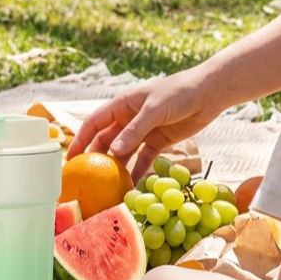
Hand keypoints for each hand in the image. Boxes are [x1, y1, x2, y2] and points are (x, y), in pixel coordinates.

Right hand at [68, 66, 224, 179]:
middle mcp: (128, 119)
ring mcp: (143, 131)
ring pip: (123, 153)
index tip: (70, 159)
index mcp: (121, 105)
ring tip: (106, 187)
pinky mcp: (158, 142)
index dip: (80, 141)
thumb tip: (114, 152)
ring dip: (115, 169)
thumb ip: (135, 131)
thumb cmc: (179, 92)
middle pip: (105, 141)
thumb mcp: (154, 109)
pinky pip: (143, 160)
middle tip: (85, 179)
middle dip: (94, 159)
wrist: (209, 92)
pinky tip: (131, 186)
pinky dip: (137, 171)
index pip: (93, 124)